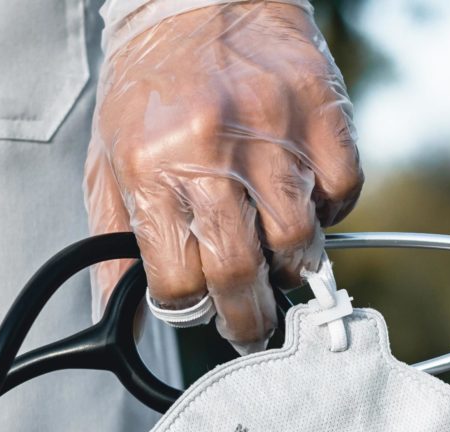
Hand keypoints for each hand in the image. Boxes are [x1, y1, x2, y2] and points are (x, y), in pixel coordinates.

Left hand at [85, 1, 361, 352]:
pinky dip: (329, 213)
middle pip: (241, 272)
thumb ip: (112, 246)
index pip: (178, 281)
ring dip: (291, 267)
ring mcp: (273, 130)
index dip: (191, 310)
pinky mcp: (321, 110)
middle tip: (250, 327)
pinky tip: (305, 203)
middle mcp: (211, 151)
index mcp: (150, 168)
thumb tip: (118, 320)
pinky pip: (342, 192)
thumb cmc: (150, 86)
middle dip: (248, 319)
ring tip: (278, 261)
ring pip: (299, 241)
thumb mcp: (107, 162)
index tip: (201, 312)